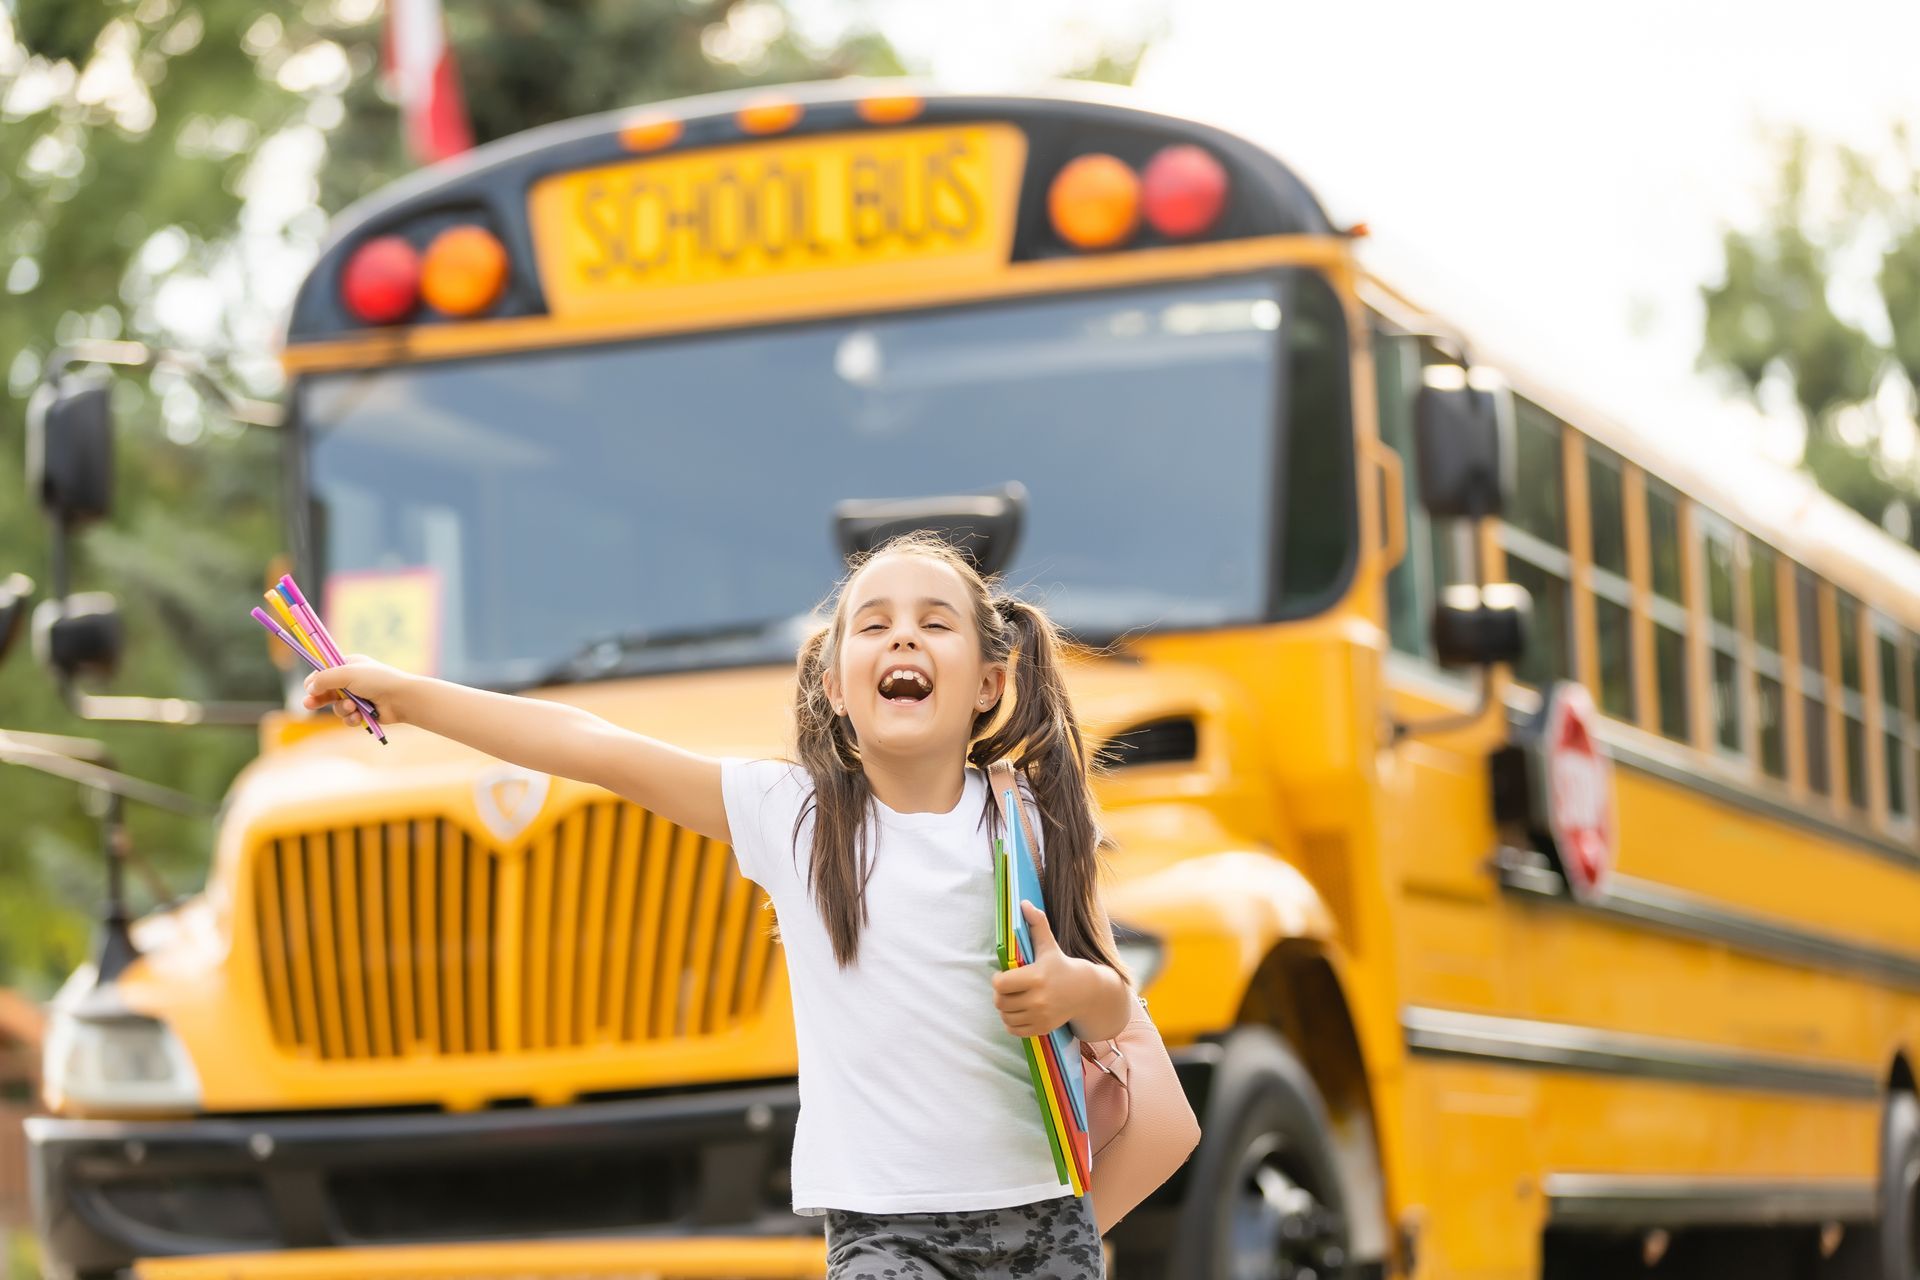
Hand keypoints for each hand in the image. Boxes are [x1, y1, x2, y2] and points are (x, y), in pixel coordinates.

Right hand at [302, 654, 410, 727]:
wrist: (402, 699)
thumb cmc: (377, 681)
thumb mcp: (347, 674)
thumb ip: (325, 678)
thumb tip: (310, 687)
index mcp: (348, 665)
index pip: (324, 671)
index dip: (315, 681)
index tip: (309, 689)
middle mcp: (352, 680)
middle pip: (326, 691)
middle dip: (317, 699)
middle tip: (308, 704)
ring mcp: (357, 696)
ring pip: (336, 707)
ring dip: (341, 708)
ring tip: (352, 707)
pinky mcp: (363, 712)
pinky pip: (348, 717)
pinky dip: (351, 718)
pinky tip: (359, 716)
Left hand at [992, 901, 1089, 1038]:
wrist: (1086, 992)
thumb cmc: (1061, 966)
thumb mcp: (1049, 945)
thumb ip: (1036, 924)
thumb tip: (1024, 903)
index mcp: (1036, 977)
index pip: (1000, 984)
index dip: (999, 979)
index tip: (1006, 975)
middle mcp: (1038, 999)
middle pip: (1000, 1001)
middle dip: (1001, 994)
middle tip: (1008, 988)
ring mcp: (1040, 1016)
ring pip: (1005, 1017)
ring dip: (1005, 1009)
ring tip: (1013, 999)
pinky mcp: (1042, 1029)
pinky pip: (1014, 1030)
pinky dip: (1012, 1022)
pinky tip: (1019, 1011)